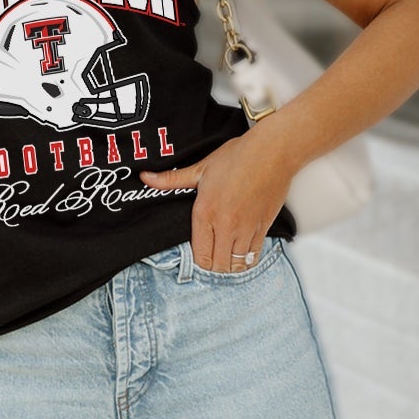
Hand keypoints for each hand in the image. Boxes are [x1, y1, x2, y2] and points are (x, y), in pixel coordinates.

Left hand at [139, 123, 292, 270]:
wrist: (273, 152)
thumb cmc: (238, 156)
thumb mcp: (201, 168)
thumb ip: (172, 179)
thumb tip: (145, 177)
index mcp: (206, 212)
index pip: (199, 255)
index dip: (198, 261)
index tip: (199, 254)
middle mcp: (226, 225)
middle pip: (217, 265)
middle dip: (213, 266)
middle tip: (212, 258)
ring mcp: (246, 228)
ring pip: (236, 265)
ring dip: (230, 264)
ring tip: (226, 256)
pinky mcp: (263, 227)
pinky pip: (254, 256)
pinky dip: (247, 260)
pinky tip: (242, 253)